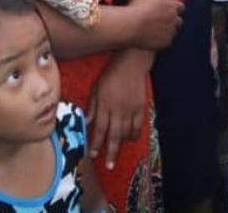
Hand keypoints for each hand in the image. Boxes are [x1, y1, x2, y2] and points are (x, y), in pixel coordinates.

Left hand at [88, 51, 148, 170]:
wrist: (133, 61)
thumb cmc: (112, 72)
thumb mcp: (97, 87)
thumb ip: (93, 105)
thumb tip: (86, 122)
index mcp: (105, 104)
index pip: (99, 128)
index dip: (96, 143)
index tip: (94, 154)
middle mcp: (118, 109)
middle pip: (114, 135)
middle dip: (110, 151)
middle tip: (109, 165)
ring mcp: (131, 108)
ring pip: (126, 132)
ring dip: (122, 144)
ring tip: (118, 154)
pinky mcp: (141, 106)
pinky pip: (138, 124)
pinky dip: (135, 133)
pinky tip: (131, 139)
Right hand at [129, 0, 182, 49]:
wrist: (130, 26)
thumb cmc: (139, 7)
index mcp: (173, 6)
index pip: (180, 7)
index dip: (172, 9)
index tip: (164, 10)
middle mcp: (175, 19)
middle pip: (178, 21)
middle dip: (171, 20)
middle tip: (158, 21)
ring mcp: (171, 32)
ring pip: (173, 31)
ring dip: (167, 30)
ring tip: (153, 30)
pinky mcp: (166, 43)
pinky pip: (167, 42)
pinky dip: (162, 40)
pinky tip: (151, 37)